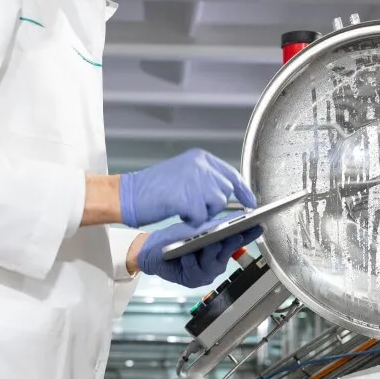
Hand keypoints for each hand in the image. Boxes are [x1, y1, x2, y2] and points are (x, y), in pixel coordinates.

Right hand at [118, 149, 255, 227]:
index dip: (243, 190)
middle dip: (216, 205)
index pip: (231, 173)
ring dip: (204, 212)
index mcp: (200, 158)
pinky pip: (201, 217)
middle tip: (196, 207)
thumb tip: (227, 192)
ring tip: (184, 208)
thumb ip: (205, 179)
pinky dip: (192, 220)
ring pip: (217, 205)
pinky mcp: (188, 198)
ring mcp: (195, 181)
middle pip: (226, 191)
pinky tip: (179, 213)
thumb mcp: (183, 173)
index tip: (250, 202)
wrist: (129, 194)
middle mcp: (200, 166)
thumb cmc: (153, 187)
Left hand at [135, 218, 263, 287]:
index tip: (258, 227)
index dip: (249, 236)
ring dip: (209, 254)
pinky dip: (190, 263)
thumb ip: (217, 226)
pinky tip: (186, 257)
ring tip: (207, 244)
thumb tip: (238, 217)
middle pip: (226, 254)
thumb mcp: (197, 228)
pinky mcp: (192, 280)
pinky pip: (195, 272)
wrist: (153, 249)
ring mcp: (205, 273)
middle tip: (234, 235)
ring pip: (212, 264)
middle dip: (229, 244)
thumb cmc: (175, 238)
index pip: (237, 241)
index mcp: (219, 248)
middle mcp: (215, 262)